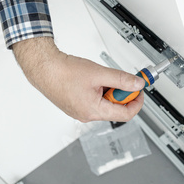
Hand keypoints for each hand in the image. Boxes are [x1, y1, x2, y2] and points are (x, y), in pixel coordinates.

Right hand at [12, 37, 144, 121]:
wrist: (43, 68)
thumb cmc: (64, 72)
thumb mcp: (99, 73)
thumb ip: (122, 80)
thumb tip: (137, 85)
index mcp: (94, 111)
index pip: (126, 114)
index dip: (136, 101)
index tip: (139, 90)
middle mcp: (87, 115)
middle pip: (115, 109)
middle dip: (121, 93)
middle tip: (120, 79)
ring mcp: (80, 112)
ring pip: (105, 104)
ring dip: (109, 91)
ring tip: (100, 77)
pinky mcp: (75, 106)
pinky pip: (94, 102)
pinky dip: (99, 91)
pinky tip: (93, 80)